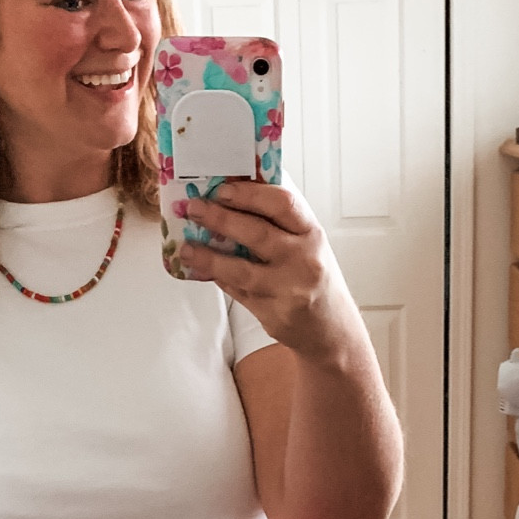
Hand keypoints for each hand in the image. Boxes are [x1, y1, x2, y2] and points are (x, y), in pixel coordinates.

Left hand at [178, 181, 357, 360]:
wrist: (331, 330)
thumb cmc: (314, 277)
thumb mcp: (307, 244)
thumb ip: (279, 222)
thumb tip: (234, 195)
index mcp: (312, 234)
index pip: (282, 204)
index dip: (249, 193)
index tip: (222, 189)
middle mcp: (304, 260)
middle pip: (257, 233)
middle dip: (220, 218)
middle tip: (194, 208)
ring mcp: (288, 290)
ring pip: (241, 269)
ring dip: (208, 257)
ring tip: (186, 247)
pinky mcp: (273, 315)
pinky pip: (238, 292)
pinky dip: (219, 278)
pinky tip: (202, 269)